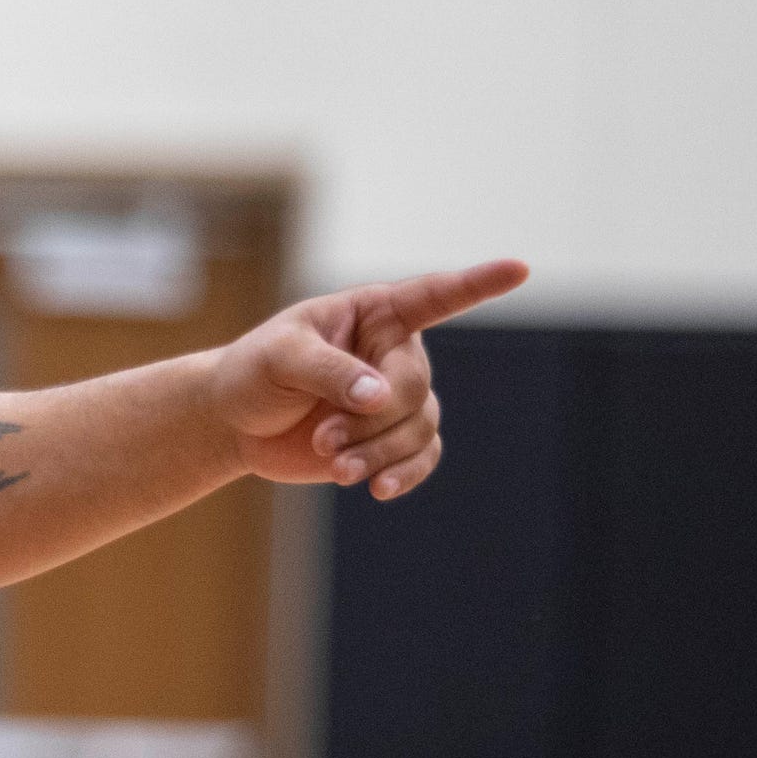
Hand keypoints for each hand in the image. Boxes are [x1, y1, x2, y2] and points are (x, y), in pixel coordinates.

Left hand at [207, 259, 527, 500]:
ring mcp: (397, 396)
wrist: (236, 420)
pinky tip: (378, 489)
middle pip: (415, 388)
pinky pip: (422, 455)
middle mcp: (396, 351)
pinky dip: (403, 473)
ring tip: (334, 466)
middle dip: (373, 421)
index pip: (435, 295)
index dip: (478, 284)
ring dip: (379, 453)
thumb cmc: (254, 371)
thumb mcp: (279, 358)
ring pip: (418, 428)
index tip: (520, 268)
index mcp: (375, 312)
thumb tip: (381, 396)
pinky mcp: (390, 437)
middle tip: (324, 440)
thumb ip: (329, 371)